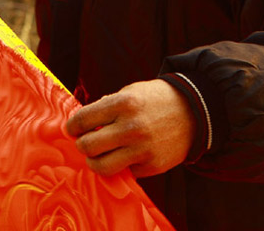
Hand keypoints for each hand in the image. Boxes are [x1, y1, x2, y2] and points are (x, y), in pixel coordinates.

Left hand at [66, 79, 195, 177]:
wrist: (192, 111)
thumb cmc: (154, 99)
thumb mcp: (130, 92)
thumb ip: (106, 106)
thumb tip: (82, 122)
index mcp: (123, 103)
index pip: (84, 119)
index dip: (72, 126)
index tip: (71, 129)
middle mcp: (131, 127)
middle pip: (88, 146)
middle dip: (81, 144)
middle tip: (83, 142)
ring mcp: (142, 149)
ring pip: (102, 166)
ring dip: (94, 162)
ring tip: (96, 155)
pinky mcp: (152, 165)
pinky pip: (125, 172)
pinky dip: (120, 165)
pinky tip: (123, 155)